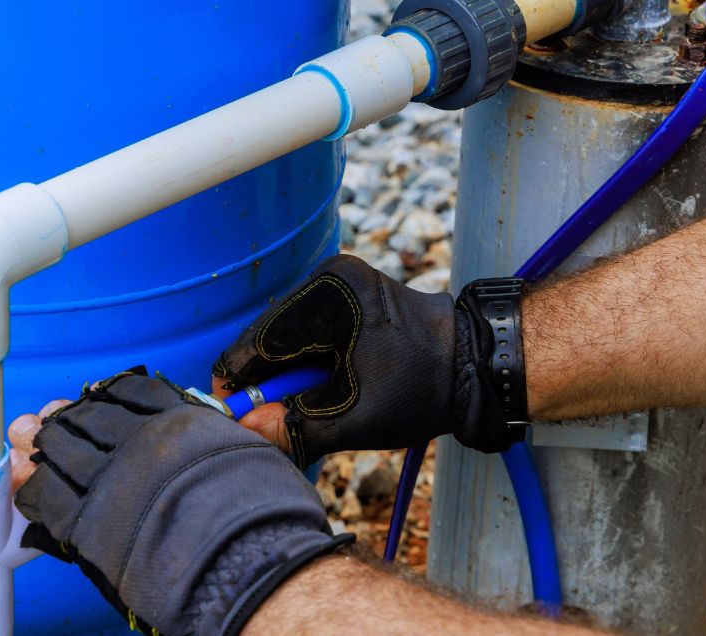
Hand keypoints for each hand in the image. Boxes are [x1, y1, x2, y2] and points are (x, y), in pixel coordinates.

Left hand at [11, 371, 350, 634]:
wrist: (244, 565)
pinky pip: (44, 497)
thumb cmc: (260, 517)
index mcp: (175, 419)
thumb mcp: (254, 456)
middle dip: (58, 420)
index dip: (98, 398)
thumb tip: (248, 417)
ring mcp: (108, 479)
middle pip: (81, 418)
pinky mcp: (86, 522)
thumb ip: (235, 434)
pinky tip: (29, 490)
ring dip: (39, 449)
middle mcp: (136, 440)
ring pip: (56, 450)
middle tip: (39, 423)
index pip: (123, 393)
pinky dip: (32, 491)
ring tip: (26, 449)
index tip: (86, 400)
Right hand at [213, 254, 510, 465]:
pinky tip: (313, 389)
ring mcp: (337, 283)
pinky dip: (304, 362)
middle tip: (261, 419)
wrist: (477, 366)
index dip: (239, 378)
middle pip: (270, 335)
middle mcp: (328, 278)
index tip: (227, 410)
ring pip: (286, 335)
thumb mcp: (357, 418)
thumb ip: (297, 425)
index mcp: (329, 294)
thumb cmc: (424, 389)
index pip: (261, 338)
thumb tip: (247, 428)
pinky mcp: (346, 295)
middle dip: (264, 379)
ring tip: (294, 408)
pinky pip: (306, 331)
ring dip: (284, 373)